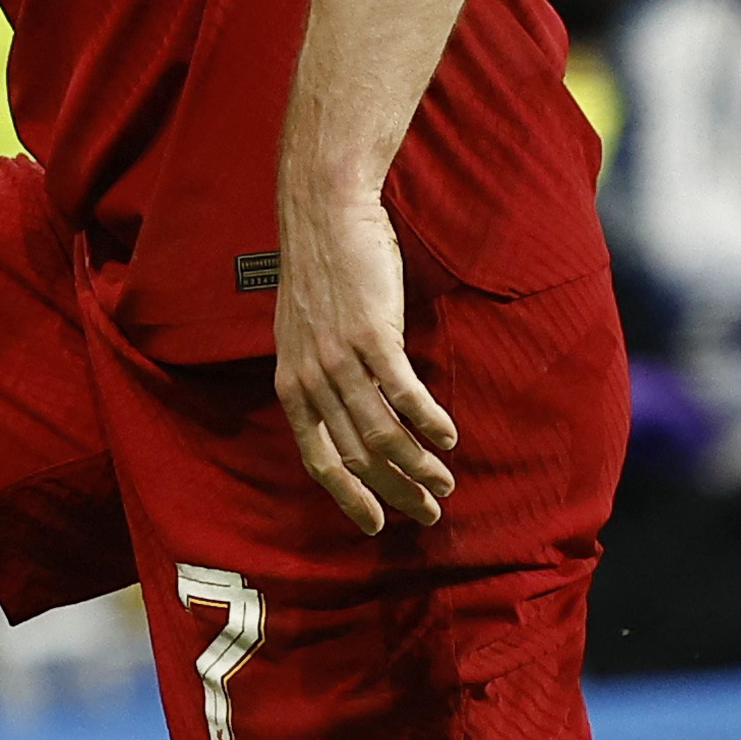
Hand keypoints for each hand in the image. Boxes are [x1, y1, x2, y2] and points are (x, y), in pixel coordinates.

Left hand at [272, 186, 459, 538]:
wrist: (325, 215)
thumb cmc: (321, 272)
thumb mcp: (303, 334)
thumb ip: (320, 377)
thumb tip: (348, 415)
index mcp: (291, 385)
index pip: (319, 459)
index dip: (349, 497)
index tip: (377, 524)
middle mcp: (312, 380)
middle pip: (357, 457)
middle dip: (396, 493)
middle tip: (429, 514)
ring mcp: (341, 360)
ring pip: (384, 435)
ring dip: (420, 466)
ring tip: (446, 483)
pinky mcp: (372, 337)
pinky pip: (405, 395)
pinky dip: (430, 424)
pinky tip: (449, 438)